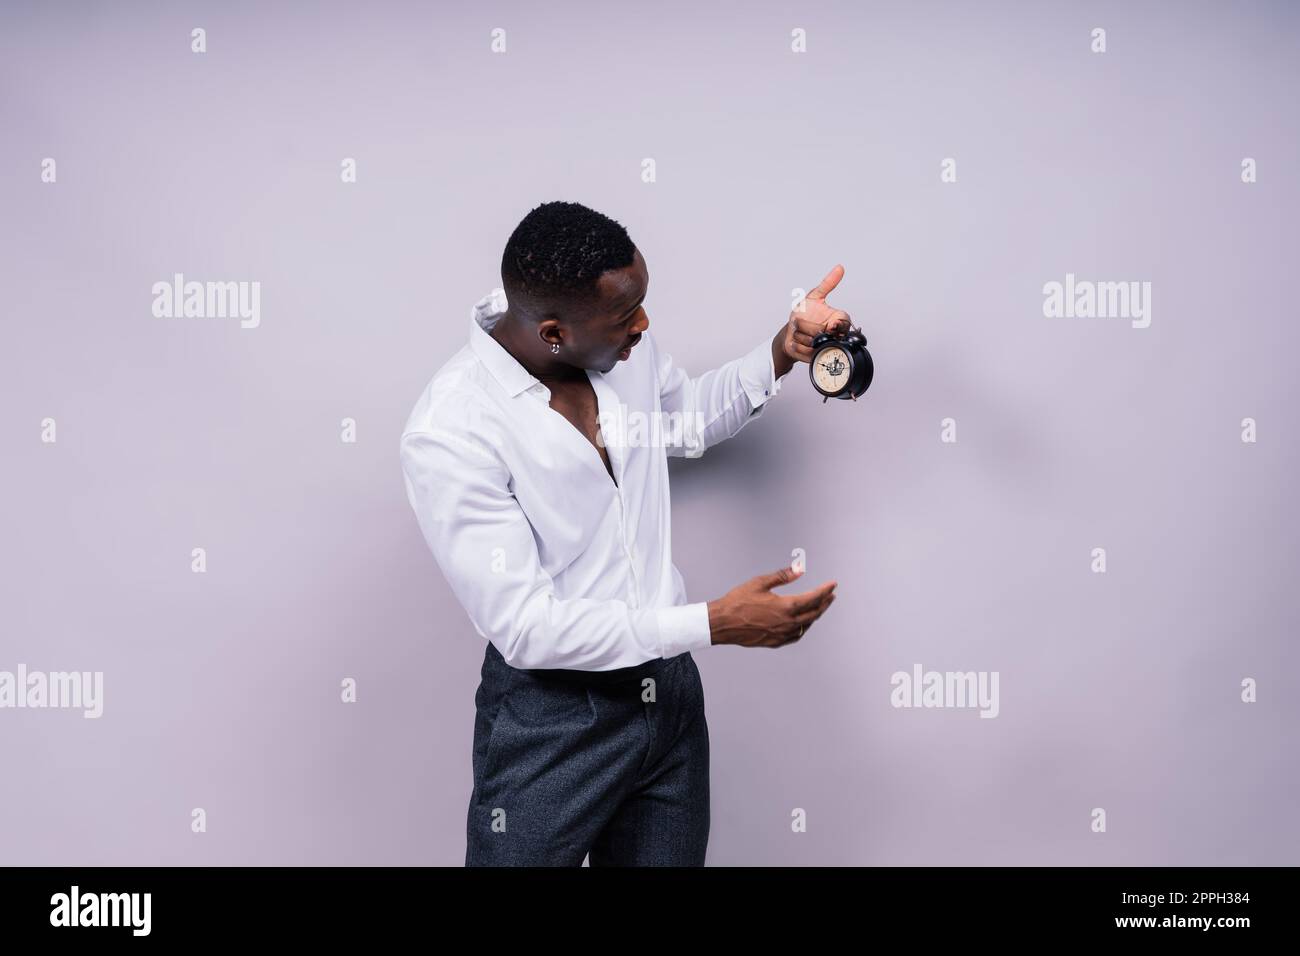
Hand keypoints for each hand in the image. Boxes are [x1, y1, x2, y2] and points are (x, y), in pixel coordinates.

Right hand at [706, 564, 837, 647]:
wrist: (722, 623)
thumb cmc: (738, 601)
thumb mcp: (760, 583)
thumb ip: (782, 576)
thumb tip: (800, 569)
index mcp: (786, 607)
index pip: (814, 598)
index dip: (825, 590)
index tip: (833, 584)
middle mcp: (787, 623)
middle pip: (814, 613)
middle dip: (825, 603)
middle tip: (831, 595)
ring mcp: (782, 634)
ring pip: (806, 626)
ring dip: (815, 615)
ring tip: (819, 607)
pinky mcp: (775, 642)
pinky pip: (796, 636)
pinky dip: (803, 628)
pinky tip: (803, 624)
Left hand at [777, 264, 852, 371]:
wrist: (790, 333)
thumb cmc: (804, 314)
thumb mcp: (814, 297)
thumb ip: (827, 284)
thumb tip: (840, 267)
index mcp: (838, 320)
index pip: (844, 323)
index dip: (836, 324)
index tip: (828, 323)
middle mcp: (835, 335)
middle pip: (823, 333)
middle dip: (807, 326)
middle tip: (801, 323)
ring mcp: (826, 348)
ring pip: (812, 343)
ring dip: (799, 335)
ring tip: (799, 332)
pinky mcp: (817, 359)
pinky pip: (805, 352)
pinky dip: (797, 346)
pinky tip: (796, 342)